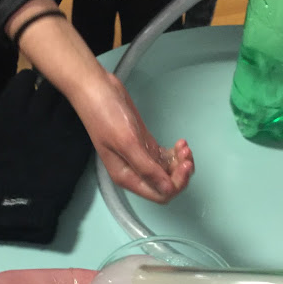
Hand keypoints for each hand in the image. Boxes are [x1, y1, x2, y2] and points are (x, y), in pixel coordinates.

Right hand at [74, 73, 194, 202]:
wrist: (96, 89)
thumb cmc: (105, 114)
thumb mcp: (127, 142)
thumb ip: (147, 168)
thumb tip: (167, 189)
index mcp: (127, 177)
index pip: (159, 194)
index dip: (175, 184)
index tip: (184, 165)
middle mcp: (134, 172)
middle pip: (166, 185)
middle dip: (180, 173)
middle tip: (186, 153)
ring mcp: (140, 158)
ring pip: (167, 171)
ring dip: (179, 162)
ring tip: (182, 146)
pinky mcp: (145, 145)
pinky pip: (165, 158)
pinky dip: (174, 154)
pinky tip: (179, 142)